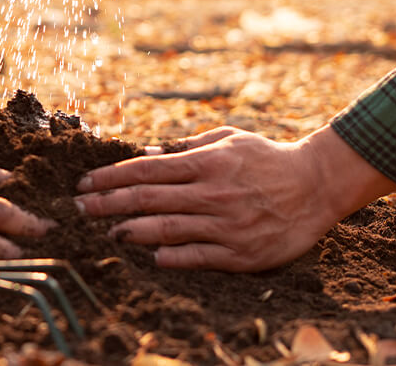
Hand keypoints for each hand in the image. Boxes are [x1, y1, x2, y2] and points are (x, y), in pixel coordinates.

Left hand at [74, 126, 393, 271]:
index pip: (148, 169)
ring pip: (168, 229)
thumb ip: (188, 147)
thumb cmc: (267, 159)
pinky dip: (172, 256)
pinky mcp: (241, 252)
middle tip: (79, 210)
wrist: (316, 186)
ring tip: (109, 233)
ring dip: (131, 231)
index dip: (111, 177)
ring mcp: (227, 224)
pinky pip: (198, 256)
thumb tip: (146, 154)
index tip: (85, 184)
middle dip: (108, 204)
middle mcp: (214, 192)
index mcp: (208, 162)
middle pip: (149, 199)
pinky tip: (151, 255)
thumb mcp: (230, 139)